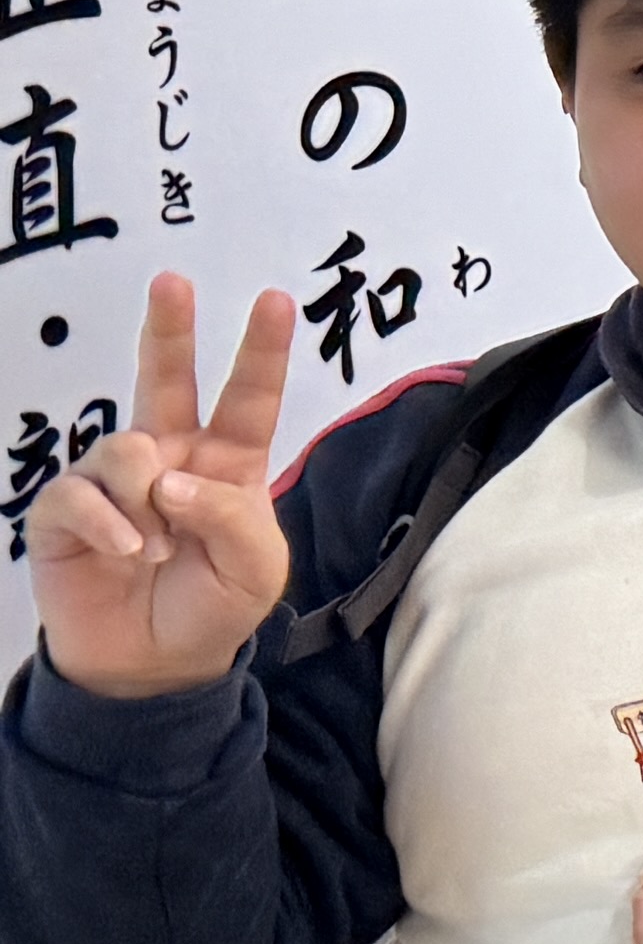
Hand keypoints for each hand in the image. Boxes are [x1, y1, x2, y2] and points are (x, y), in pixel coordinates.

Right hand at [27, 275, 296, 699]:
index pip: (249, 398)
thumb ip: (231, 517)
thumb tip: (173, 479)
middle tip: (173, 281)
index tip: (275, 300)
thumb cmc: (213, 604)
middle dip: (169, 328)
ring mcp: (114, 482)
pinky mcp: (66, 511)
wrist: (155, 662)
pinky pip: (81, 496)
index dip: (261, 351)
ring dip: (148, 502)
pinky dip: (109, 524)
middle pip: (166, 380)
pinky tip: (129, 552)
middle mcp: (169, 457)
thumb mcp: (255, 569)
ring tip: (158, 549)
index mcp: (226, 463)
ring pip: (126, 448)